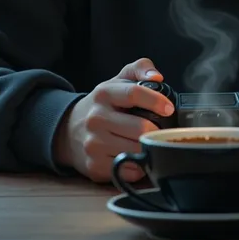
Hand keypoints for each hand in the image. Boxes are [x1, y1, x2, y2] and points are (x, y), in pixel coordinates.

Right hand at [52, 57, 173, 183]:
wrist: (69, 130)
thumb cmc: (102, 105)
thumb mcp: (118, 80)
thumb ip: (140, 68)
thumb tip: (157, 76)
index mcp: (104, 94)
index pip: (133, 94)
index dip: (156, 100)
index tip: (169, 108)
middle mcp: (96, 118)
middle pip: (140, 128)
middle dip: (155, 130)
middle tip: (159, 130)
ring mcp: (94, 144)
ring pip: (136, 150)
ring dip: (148, 148)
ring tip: (147, 142)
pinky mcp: (95, 166)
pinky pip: (129, 171)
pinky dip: (139, 166)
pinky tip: (136, 157)